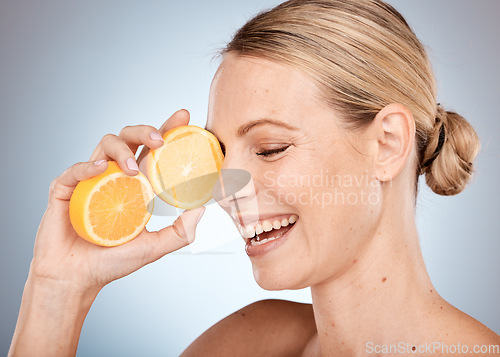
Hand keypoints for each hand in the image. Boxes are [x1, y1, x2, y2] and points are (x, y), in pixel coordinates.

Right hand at [30, 109, 203, 293]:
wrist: (77, 280)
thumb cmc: (112, 262)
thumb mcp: (154, 247)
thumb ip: (180, 232)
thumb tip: (202, 209)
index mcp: (135, 184)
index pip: (152, 150)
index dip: (166, 130)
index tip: (184, 117)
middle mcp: (113, 176)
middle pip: (128, 137)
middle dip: (145, 130)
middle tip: (160, 140)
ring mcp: (89, 180)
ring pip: (104, 145)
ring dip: (121, 151)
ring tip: (132, 169)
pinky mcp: (65, 190)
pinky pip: (75, 170)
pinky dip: (87, 166)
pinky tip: (100, 169)